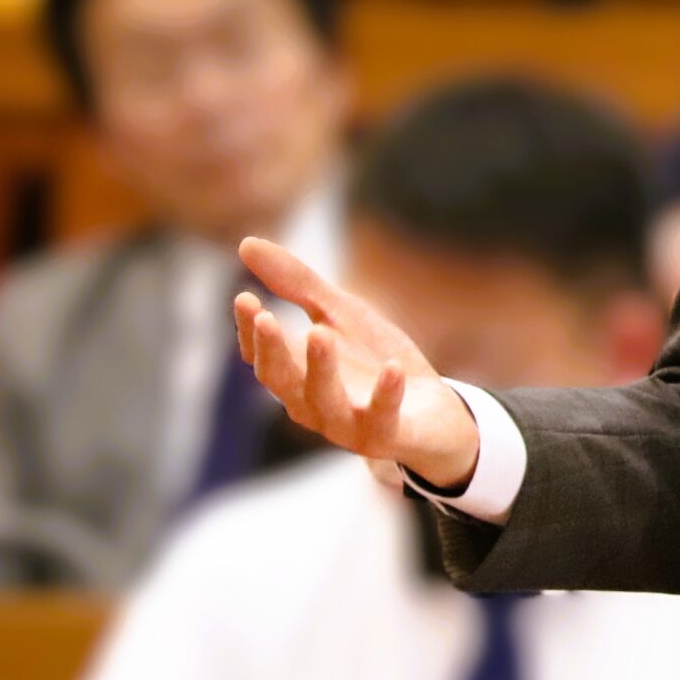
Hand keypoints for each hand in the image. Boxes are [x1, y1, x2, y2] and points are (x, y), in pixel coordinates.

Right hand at [233, 238, 480, 487]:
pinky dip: (386, 395)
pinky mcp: (387, 436)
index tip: (244, 298)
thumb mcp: (342, 314)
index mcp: (298, 377)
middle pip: (282, 381)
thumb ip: (298, 285)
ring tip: (320, 332)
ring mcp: (349, 425)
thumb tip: (245, 243)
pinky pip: (382, 419)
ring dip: (320, 369)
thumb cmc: (378, 362)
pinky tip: (393, 368)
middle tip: (266, 318)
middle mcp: (314, 405)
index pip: (263, 357)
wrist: (435, 413)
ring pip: (324, 402)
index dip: (251, 330)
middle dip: (273, 350)